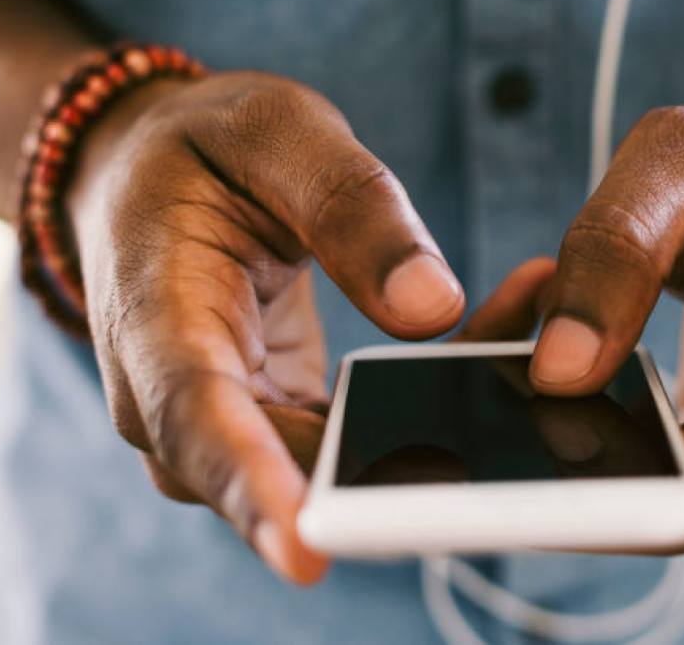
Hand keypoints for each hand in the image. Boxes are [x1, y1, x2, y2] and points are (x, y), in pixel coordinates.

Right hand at [67, 72, 465, 582]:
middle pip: (279, 470)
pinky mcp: (279, 419)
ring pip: (335, 464)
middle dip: (393, 471)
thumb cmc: (207, 149)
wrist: (158, 176)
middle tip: (509, 440)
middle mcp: (179, 394)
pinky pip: (358, 438)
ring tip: (526, 349)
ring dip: (436, 420)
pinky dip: (431, 400)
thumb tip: (431, 308)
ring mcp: (231, 418)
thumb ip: (350, 209)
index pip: (195, 419)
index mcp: (156, 315)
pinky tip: (500, 342)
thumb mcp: (278, 134)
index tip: (310, 548)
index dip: (251, 487)